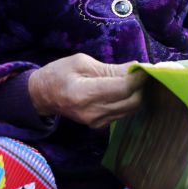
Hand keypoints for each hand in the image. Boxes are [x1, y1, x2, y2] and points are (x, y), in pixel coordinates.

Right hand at [28, 53, 146, 129]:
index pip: (123, 88)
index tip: (145, 68)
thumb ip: (110, 68)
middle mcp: (92, 112)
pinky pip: (123, 113)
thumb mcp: (82, 62)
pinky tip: (123, 91)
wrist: (42, 96)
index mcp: (84, 94)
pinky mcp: (99, 126)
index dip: (138, 78)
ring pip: (131, 109)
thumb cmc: (59, 74)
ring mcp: (96, 122)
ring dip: (137, 94)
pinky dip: (128, 101)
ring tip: (132, 80)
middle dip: (141, 87)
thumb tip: (136, 68)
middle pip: (132, 102)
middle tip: (140, 73)